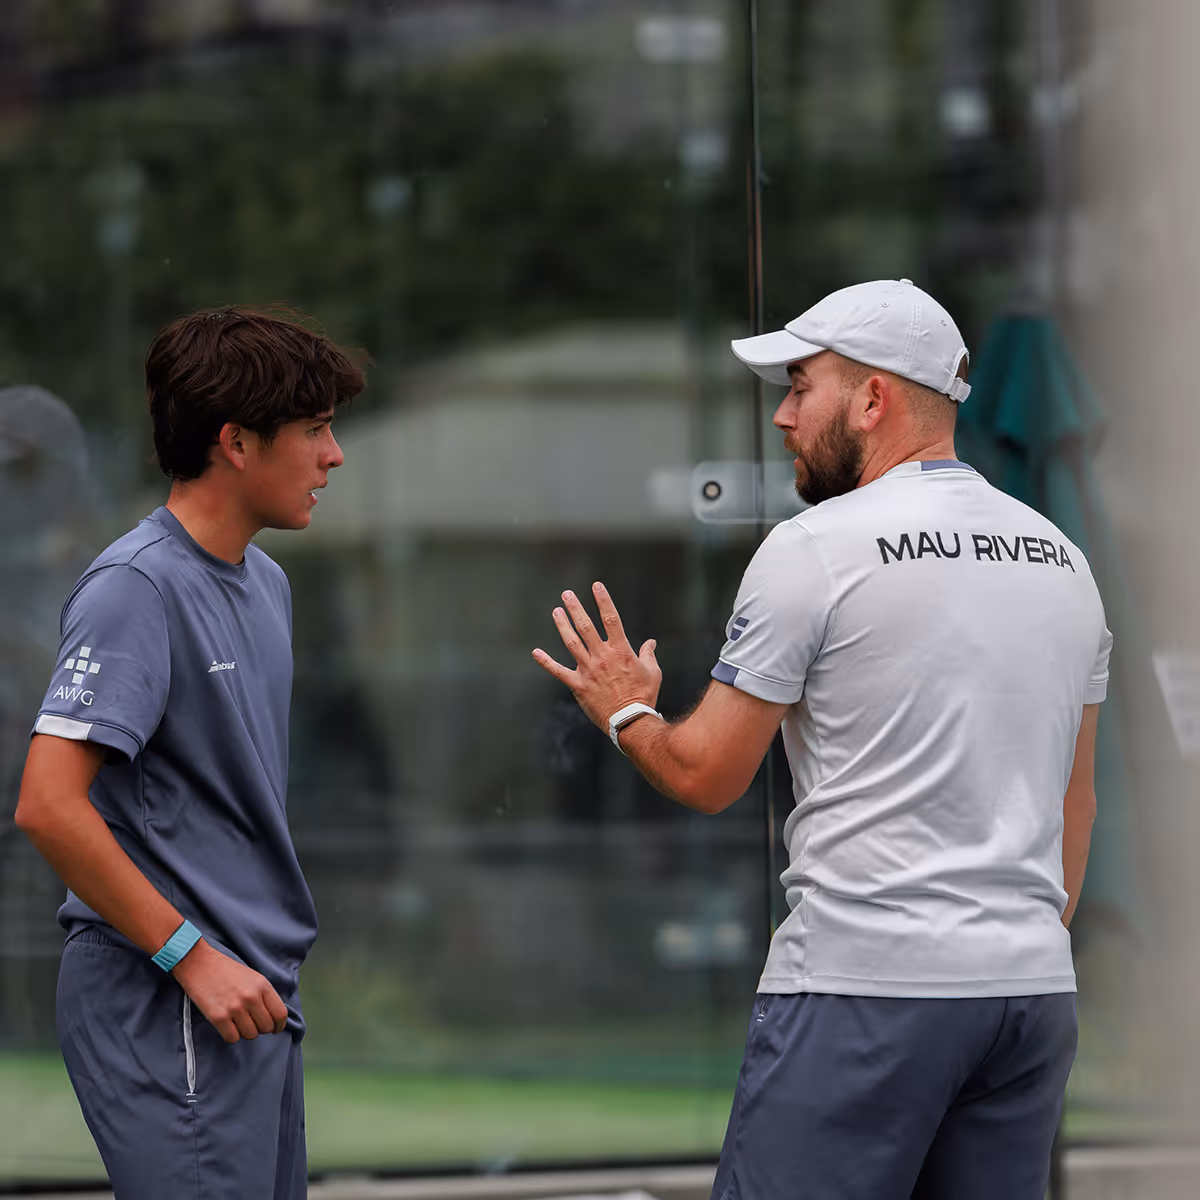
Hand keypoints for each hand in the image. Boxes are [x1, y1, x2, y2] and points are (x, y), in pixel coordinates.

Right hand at [171, 939, 288, 1043]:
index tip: (276, 1029)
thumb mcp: (252, 976)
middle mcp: (251, 997)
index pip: (280, 1013)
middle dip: (261, 1028)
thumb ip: (263, 994)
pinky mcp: (218, 1017)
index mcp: (262, 985)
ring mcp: (235, 1008)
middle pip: (266, 1027)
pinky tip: (228, 1026)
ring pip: (250, 1035)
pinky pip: (232, 1038)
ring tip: (239, 1023)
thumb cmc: (225, 970)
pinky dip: (231, 1036)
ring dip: (246, 1032)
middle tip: (253, 1024)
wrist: (199, 963)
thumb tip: (272, 1015)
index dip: (279, 1025)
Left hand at [532, 582, 661, 730]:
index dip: (603, 600)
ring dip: (563, 626)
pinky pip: (559, 671)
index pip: (611, 619)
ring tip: (556, 612)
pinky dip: (546, 662)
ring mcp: (588, 670)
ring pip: (571, 643)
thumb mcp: (653, 673)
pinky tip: (536, 652)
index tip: (596, 586)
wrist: (630, 721)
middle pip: (586, 627)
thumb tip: (650, 643)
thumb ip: (648, 655)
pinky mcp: (578, 685)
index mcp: (621, 651)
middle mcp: (602, 657)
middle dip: (576, 608)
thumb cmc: (643, 696)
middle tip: (567, 594)